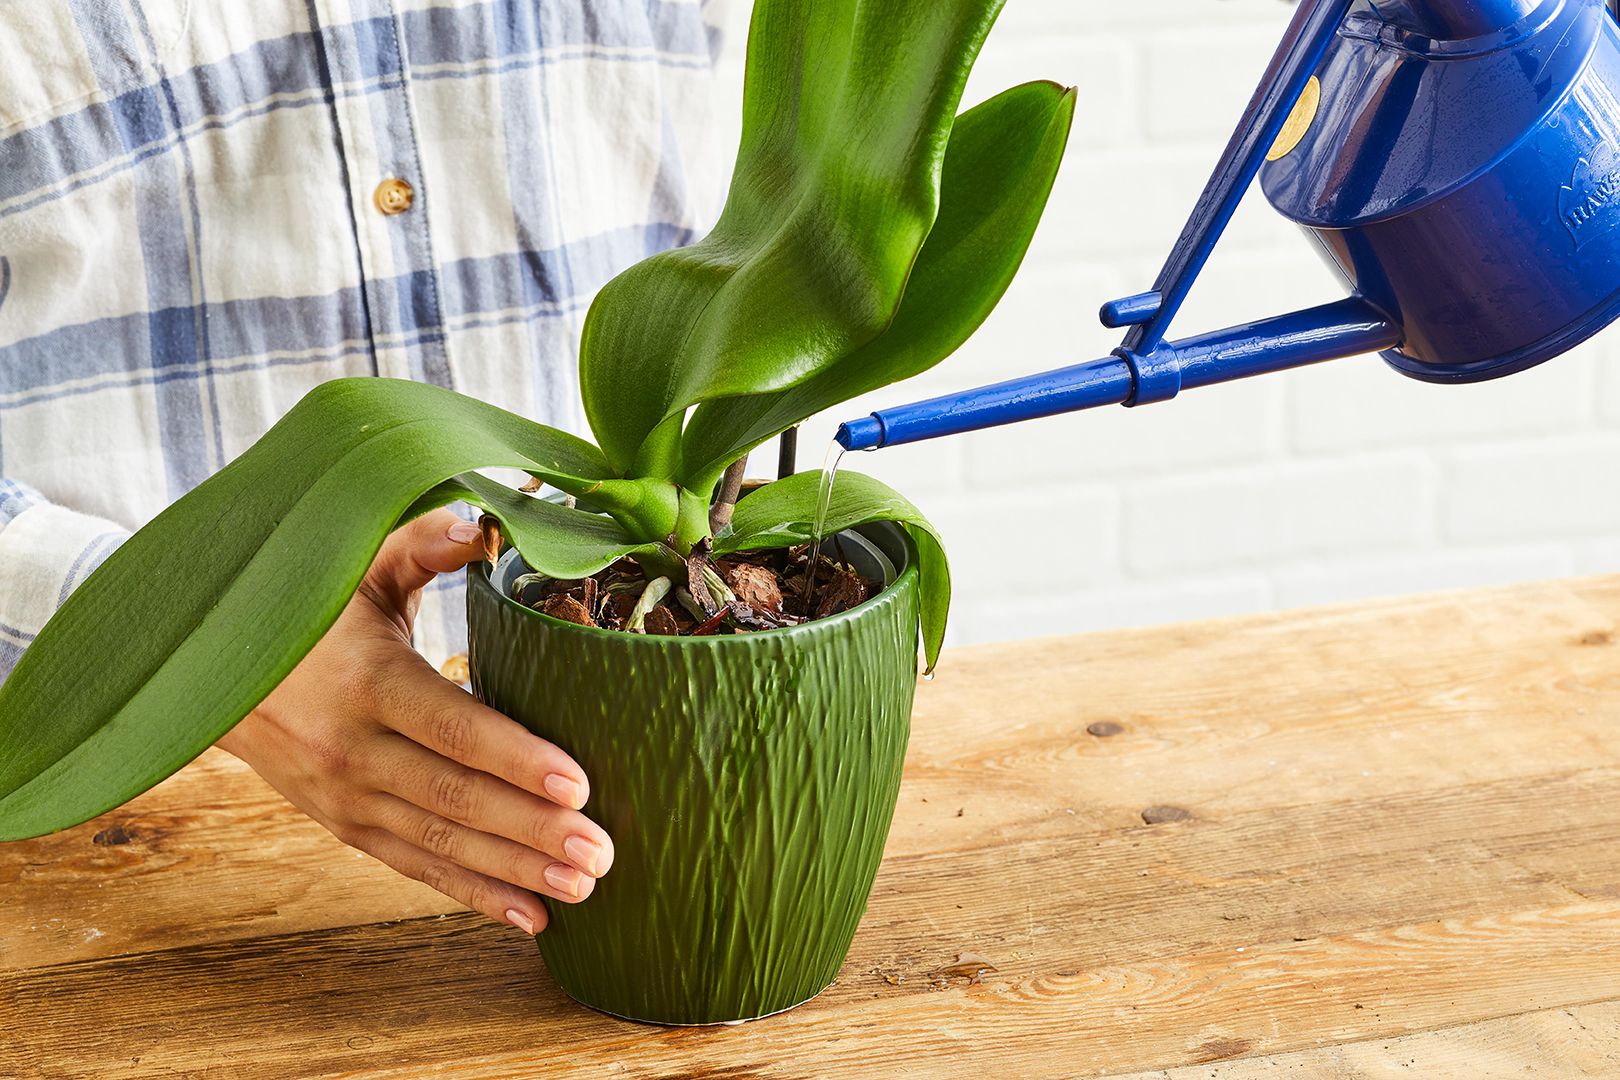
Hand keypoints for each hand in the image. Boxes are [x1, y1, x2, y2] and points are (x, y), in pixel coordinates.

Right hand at [216, 509, 611, 934]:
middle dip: (532, 831)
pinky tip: (530, 916)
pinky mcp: (345, 825)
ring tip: (583, 887)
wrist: (207, 671)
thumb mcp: (357, 565)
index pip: (450, 727)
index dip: (514, 758)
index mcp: (366, 678)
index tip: (576, 784)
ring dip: (514, 871)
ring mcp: (345, 796)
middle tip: (602, 852)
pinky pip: (414, 866)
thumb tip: (488, 523)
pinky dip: (472, 894)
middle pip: (455, 797)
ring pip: (440, 843)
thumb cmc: (305, 607)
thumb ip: (424, 542)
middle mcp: (353, 748)